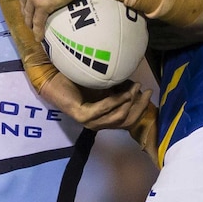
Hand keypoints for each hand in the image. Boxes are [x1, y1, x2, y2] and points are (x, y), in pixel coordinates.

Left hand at [18, 0, 85, 40]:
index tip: (28, 5)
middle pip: (23, 3)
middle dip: (26, 13)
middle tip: (29, 20)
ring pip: (29, 14)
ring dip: (30, 24)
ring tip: (33, 30)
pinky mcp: (43, 6)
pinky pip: (38, 21)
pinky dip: (38, 31)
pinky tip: (39, 38)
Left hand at [39, 73, 153, 131]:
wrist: (53, 78)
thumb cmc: (77, 80)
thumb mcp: (103, 86)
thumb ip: (118, 89)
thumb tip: (136, 86)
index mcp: (103, 119)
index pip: (128, 120)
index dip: (141, 107)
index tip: (149, 92)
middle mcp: (98, 123)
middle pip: (126, 120)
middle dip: (139, 106)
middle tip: (147, 90)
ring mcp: (89, 121)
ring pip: (117, 117)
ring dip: (129, 102)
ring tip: (136, 88)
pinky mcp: (81, 115)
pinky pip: (103, 109)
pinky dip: (115, 101)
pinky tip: (123, 92)